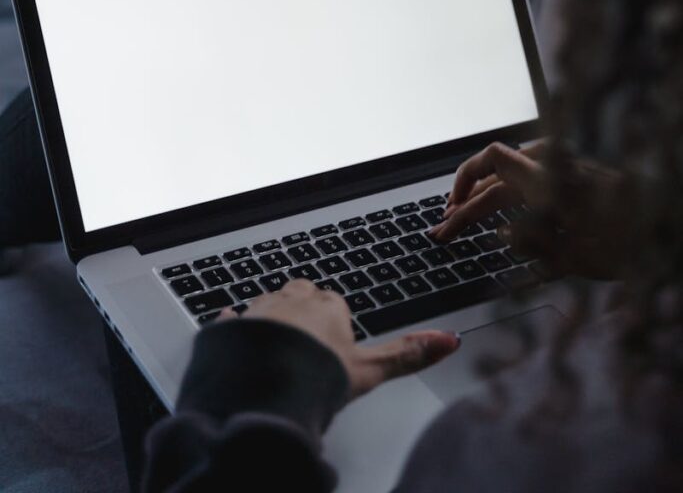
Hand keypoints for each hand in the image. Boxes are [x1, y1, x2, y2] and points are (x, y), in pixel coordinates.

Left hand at [220, 279, 459, 398]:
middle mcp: (293, 298)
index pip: (335, 303)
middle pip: (302, 296)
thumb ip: (407, 354)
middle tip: (308, 347)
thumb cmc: (315, 378)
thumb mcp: (370, 371)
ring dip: (273, 320)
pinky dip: (234, 327)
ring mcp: (260, 309)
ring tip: (277, 352)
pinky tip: (234, 336)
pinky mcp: (230, 325)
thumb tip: (449, 341)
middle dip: (304, 314)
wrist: (263, 389)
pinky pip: (232, 319)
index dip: (336, 325)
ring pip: (270, 304)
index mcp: (328, 305)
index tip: (334, 344)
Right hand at [429, 141, 632, 280]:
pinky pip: (530, 181)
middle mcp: (552, 169)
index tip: (450, 210)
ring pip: (512, 180)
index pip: (490, 159)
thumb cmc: (630, 242)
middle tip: (445, 232)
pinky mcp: (574, 179)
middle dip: (466, 205)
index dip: (464, 180)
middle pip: (496, 178)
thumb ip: (532, 245)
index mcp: (547, 180)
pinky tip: (502, 215)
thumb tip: (500, 234)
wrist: (668, 226)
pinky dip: (508, 197)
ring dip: (486, 200)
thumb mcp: (578, 257)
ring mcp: (564, 172)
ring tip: (465, 221)